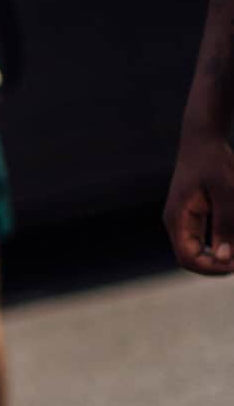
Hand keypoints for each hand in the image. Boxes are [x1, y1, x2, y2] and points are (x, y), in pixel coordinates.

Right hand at [164, 130, 233, 273]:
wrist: (202, 138)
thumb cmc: (214, 160)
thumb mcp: (225, 190)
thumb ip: (225, 224)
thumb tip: (225, 258)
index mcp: (178, 219)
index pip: (188, 258)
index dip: (212, 267)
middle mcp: (176, 223)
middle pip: (192, 258)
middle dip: (218, 263)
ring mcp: (183, 220)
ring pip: (199, 250)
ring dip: (221, 253)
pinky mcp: (192, 215)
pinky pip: (204, 238)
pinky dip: (221, 240)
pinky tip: (233, 236)